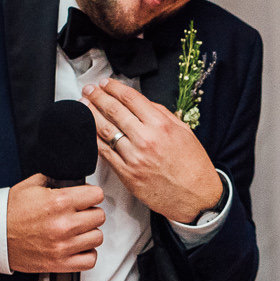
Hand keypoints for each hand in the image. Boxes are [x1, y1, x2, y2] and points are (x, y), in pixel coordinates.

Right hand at [5, 172, 102, 273]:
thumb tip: (71, 178)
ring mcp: (63, 246)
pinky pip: (90, 260)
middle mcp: (64, 224)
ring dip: (89, 233)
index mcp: (59, 202)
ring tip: (77, 231)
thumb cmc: (10, 211)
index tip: (86, 198)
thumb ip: (54, 179)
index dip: (91, 195)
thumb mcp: (31, 185)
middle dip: (90, 213)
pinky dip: (86, 254)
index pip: (96, 195)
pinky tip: (77, 247)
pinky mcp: (59, 263)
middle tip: (80, 214)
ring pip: (97, 238)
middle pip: (99, 217)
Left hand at [83, 79, 223, 223]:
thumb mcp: (184, 131)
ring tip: (83, 105)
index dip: (114, 87)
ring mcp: (134, 157)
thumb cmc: (192, 166)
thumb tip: (141, 103)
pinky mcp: (127, 174)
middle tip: (89, 90)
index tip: (106, 83)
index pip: (130, 98)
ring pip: (105, 130)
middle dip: (98, 97)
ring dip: (91, 115)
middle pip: (114, 111)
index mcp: (161, 125)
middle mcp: (146, 139)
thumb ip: (162, 114)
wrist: (196, 197)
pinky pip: (105, 153)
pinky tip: (88, 130)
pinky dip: (93, 139)